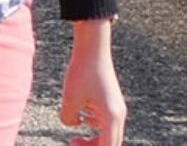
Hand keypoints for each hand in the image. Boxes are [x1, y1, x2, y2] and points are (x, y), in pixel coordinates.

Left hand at [60, 19, 126, 145]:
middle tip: (73, 142)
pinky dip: (95, 125)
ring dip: (94, 138)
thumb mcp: (70, 97)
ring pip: (109, 133)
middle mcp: (118, 115)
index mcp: (111, 118)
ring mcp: (116, 108)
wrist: (92, 49)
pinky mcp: (111, 101)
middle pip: (111, 143)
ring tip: (76, 135)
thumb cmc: (82, 72)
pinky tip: (82, 116)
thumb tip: (72, 124)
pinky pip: (106, 121)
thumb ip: (68, 118)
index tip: (73, 144)